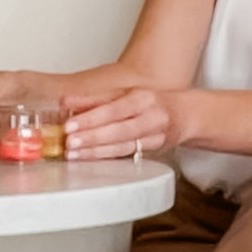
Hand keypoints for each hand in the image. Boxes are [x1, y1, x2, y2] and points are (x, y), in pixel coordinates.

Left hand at [63, 88, 190, 160]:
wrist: (185, 115)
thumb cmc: (151, 102)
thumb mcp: (125, 94)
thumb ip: (95, 99)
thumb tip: (65, 101)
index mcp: (142, 98)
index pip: (113, 109)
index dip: (91, 118)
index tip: (69, 125)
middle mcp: (150, 116)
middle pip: (118, 129)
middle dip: (91, 137)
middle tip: (69, 143)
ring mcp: (155, 136)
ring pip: (122, 146)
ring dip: (95, 151)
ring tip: (73, 154)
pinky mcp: (154, 150)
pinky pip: (127, 154)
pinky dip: (107, 157)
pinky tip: (90, 158)